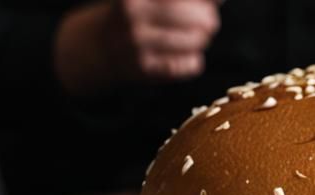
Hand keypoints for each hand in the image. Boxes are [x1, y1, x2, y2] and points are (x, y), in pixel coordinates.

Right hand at [54, 0, 221, 97]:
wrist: (101, 47)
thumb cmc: (137, 15)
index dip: (206, 2)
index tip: (213, 3)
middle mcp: (134, 11)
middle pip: (197, 16)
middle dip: (208, 19)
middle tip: (209, 21)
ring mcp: (138, 40)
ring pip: (196, 41)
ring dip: (202, 40)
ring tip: (197, 38)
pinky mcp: (145, 67)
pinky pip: (189, 65)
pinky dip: (195, 60)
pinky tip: (188, 55)